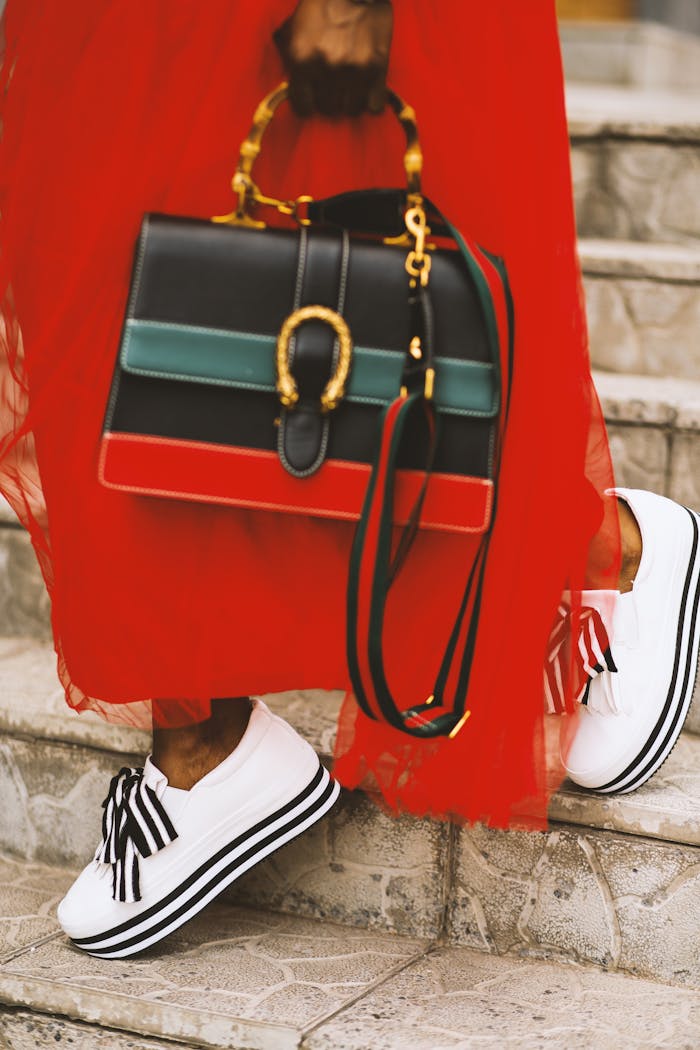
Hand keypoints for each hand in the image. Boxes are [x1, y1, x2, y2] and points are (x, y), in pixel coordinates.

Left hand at [274, 0, 392, 117]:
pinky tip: (367, 89)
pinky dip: (371, 100)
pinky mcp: (377, 68)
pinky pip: (374, 105)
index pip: (303, 107)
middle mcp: (327, 68)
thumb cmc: (322, 5)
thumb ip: (290, 58)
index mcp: (302, 59)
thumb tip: (293, 87)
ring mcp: (354, 70)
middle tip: (333, 88)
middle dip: (329, 100)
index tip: (312, 99)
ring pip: (351, 110)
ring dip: (350, 101)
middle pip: (328, 109)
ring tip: (350, 88)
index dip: (308, 103)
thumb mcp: (294, 28)